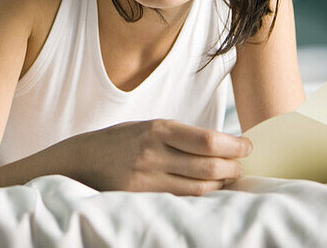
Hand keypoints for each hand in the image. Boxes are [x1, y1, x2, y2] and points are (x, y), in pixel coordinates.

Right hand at [63, 118, 252, 195]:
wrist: (80, 160)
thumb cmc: (118, 141)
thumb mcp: (146, 127)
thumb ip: (177, 136)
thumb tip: (218, 144)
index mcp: (156, 129)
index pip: (207, 141)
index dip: (234, 146)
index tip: (247, 147)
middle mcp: (153, 154)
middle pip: (209, 166)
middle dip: (232, 166)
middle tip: (241, 164)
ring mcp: (147, 179)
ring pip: (200, 188)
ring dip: (221, 184)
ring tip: (228, 177)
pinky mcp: (142, 198)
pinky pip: (181, 199)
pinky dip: (200, 195)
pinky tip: (207, 190)